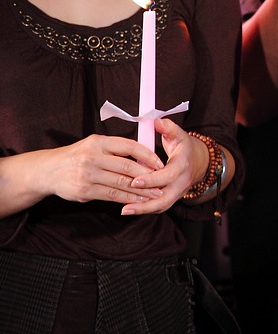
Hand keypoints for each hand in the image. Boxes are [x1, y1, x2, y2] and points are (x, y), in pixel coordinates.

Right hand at [43, 134, 163, 204]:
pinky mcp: (85, 191)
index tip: (160, 163)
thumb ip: (116, 148)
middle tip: (163, 180)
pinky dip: (127, 198)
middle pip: (127, 166)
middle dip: (148, 175)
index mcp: (99, 142)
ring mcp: (88, 175)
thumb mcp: (94, 144)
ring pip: (121, 183)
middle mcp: (93, 157)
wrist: (48, 171)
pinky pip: (111, 195)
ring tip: (155, 193)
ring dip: (141, 190)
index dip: (148, 155)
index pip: (129, 146)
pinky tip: (138, 200)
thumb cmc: (78, 156)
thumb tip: (145, 156)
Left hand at [121, 118, 209, 214]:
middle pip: (165, 197)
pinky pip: (160, 207)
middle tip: (126, 204)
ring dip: (143, 209)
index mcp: (183, 165)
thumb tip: (156, 121)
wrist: (199, 162)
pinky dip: (146, 209)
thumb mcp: (179, 135)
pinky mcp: (173, 198)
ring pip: (162, 205)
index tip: (135, 181)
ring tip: (125, 210)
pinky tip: (130, 209)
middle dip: (146, 202)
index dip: (152, 179)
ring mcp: (178, 192)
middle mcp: (182, 182)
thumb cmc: (185, 147)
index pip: (168, 175)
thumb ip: (168, 128)